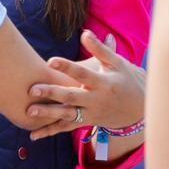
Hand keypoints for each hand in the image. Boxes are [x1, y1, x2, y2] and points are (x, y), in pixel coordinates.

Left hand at [25, 31, 144, 140]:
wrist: (139, 110)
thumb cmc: (127, 80)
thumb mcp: (117, 64)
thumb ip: (100, 49)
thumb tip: (84, 33)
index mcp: (103, 83)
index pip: (82, 74)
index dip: (67, 67)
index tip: (50, 61)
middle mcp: (95, 100)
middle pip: (71, 97)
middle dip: (51, 93)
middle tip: (32, 89)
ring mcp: (90, 114)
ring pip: (66, 115)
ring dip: (47, 114)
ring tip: (29, 111)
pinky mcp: (86, 123)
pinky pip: (66, 128)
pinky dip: (50, 131)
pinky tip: (33, 135)